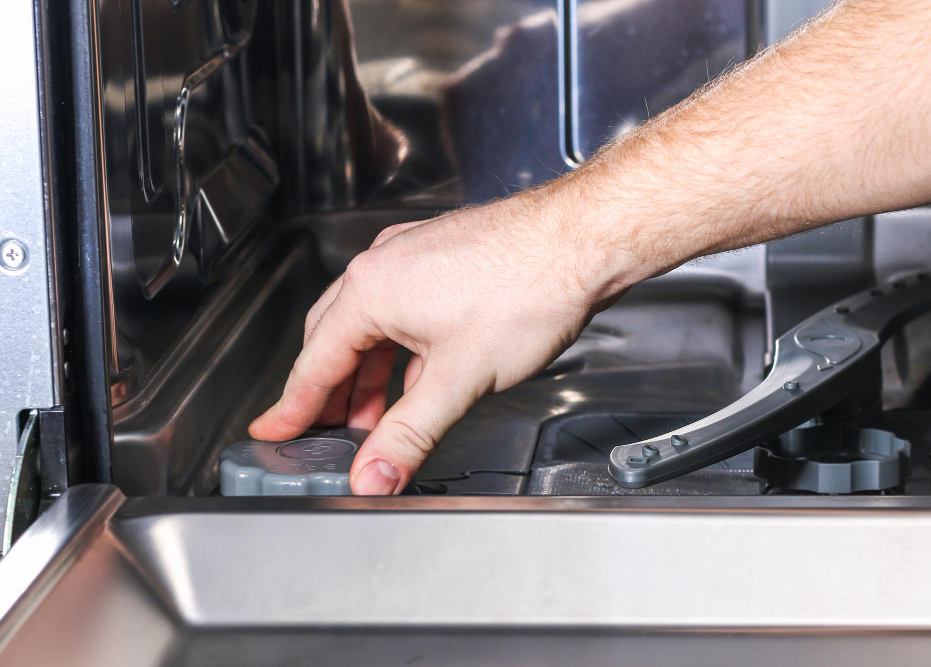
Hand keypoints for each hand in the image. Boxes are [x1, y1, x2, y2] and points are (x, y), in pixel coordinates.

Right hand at [249, 188, 621, 493]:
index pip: (314, 363)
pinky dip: (400, 349)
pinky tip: (417, 376)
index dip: (293, 407)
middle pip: (336, 340)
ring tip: (374, 415)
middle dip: (330, 392)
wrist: (583, 239)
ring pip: (373, 325)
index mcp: (370, 291)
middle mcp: (384, 265)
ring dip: (368, 373)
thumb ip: (410, 435)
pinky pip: (404, 308)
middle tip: (324, 432)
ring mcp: (415, 256)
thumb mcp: (460, 379)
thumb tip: (374, 475)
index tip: (274, 429)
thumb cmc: (529, 286)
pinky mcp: (445, 257)